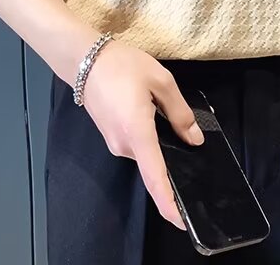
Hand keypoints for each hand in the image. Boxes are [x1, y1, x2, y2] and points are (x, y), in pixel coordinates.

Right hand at [79, 39, 203, 229]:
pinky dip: (149, 139)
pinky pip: (136, 145)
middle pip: (154, 164)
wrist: (85, 59)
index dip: (168, 201)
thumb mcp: (160, 80)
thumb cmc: (122, 65)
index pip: (155, 176)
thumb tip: (194, 139)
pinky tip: (153, 117)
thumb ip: (179, 112)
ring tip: (167, 117)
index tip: (181, 220)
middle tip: (187, 137)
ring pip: (146, 153)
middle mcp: (123, 145)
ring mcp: (114, 143)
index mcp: (137, 133)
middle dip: (172, 159)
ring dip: (159, 144)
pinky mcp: (111, 136)